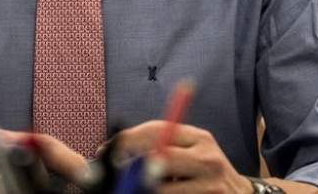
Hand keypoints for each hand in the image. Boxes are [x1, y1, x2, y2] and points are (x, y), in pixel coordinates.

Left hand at [114, 120, 252, 192]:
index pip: (157, 130)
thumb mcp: (192, 151)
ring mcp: (211, 186)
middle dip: (131, 167)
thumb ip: (162, 146)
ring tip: (137, 187)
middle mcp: (208, 159)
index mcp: (200, 138)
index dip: (126, 140)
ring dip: (143, 189)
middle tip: (114, 175)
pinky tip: (160, 193)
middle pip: (160, 158)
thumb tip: (114, 148)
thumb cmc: (206, 172)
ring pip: (162, 189)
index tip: (106, 150)